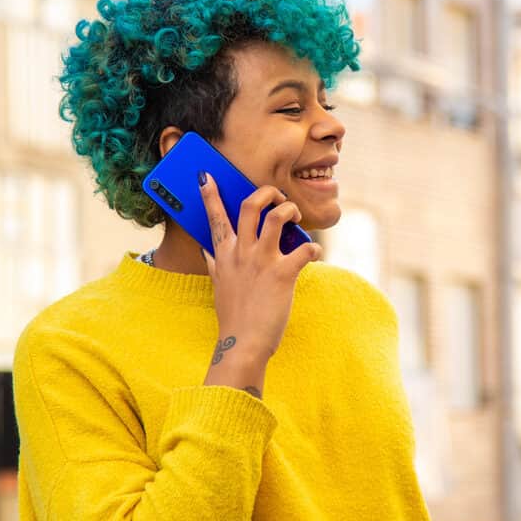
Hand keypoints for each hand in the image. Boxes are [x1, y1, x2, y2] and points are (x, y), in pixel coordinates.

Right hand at [198, 172, 322, 362]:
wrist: (243, 344)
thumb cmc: (233, 316)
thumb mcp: (219, 285)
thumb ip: (215, 264)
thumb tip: (208, 251)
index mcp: (225, 254)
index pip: (216, 218)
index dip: (211, 195)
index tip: (206, 176)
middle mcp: (242, 253)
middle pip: (251, 206)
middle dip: (267, 192)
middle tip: (277, 197)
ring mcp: (262, 261)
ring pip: (276, 217)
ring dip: (290, 210)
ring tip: (295, 217)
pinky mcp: (283, 274)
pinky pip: (305, 249)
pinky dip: (313, 248)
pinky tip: (314, 254)